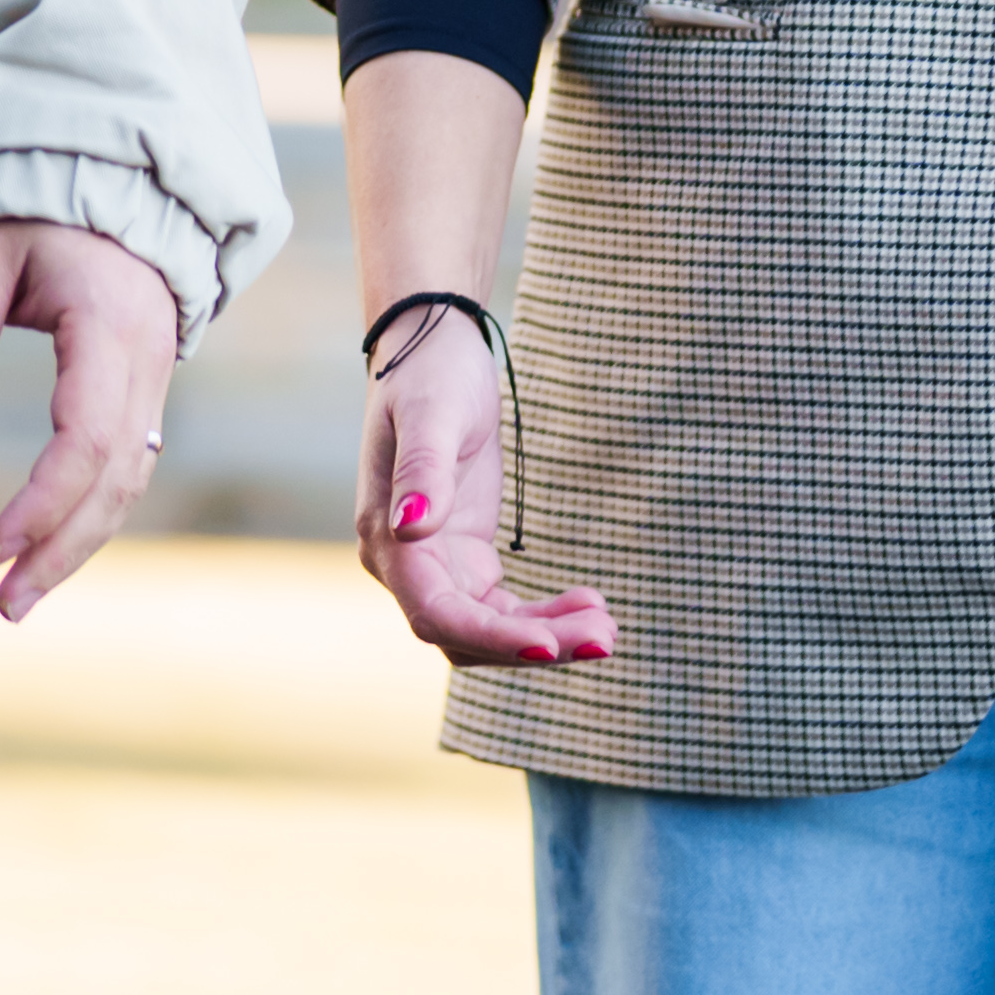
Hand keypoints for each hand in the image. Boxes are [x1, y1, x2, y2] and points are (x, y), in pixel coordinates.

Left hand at [0, 217, 180, 618]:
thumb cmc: (41, 213)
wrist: (115, 184)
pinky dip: (91, 514)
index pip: (88, 437)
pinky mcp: (145, 392)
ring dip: (79, 544)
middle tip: (6, 605)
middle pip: (117, 478)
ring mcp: (155, 380)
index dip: (44, 500)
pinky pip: (128, 466)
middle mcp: (147, 363)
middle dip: (63, 549)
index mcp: (112, 328)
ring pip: (129, 481)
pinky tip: (50, 550)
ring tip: (19, 598)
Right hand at [349, 301, 609, 666]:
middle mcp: (404, 565)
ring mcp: (434, 565)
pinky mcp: (465, 559)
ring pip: (488, 631)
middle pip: (466, 635)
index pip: (437, 613)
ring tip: (608, 627)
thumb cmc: (430, 375)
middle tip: (607, 637)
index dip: (491, 636)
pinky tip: (589, 603)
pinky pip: (503, 610)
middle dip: (534, 643)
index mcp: (387, 538)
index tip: (548, 645)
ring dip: (546, 636)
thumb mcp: (434, 414)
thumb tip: (410, 531)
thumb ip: (422, 472)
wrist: (432, 349)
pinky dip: (545, 615)